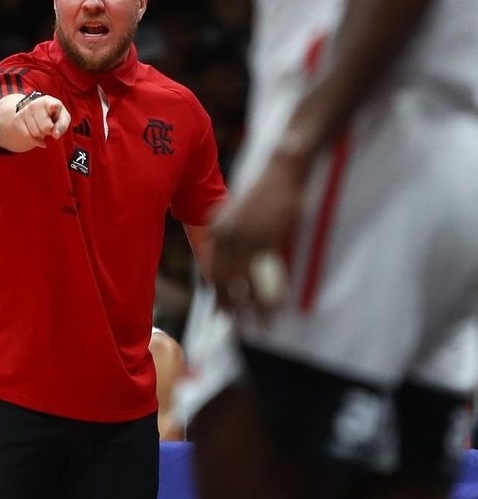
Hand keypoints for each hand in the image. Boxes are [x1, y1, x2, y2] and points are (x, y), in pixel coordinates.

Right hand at [15, 95, 70, 148]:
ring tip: (42, 128)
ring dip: (41, 135)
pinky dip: (34, 140)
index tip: (53, 106)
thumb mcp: (62, 117)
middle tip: (49, 127)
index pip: (51, 103)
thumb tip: (56, 135)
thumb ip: (62, 125)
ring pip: (35, 132)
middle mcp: (35, 104)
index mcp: (49, 101)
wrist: (36, 110)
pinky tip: (38, 137)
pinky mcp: (17, 119)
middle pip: (45, 127)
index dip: (53, 105)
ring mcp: (25, 111)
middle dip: (49, 131)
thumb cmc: (53, 114)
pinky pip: (27, 135)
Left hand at [208, 150, 308, 316]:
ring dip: (252, 309)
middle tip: (235, 326)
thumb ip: (236, 236)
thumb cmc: (268, 191)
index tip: (222, 312)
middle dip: (230, 306)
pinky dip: (270, 296)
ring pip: (244, 283)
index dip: (219, 293)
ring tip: (260, 327)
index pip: (214, 268)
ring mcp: (246, 238)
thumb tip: (238, 265)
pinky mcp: (267, 239)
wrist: (284, 170)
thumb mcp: (244, 214)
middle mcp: (226, 234)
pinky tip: (275, 310)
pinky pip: (266, 276)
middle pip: (223, 280)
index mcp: (218, 227)